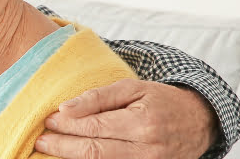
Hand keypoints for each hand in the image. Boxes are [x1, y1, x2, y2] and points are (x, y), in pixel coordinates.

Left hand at [35, 79, 217, 158]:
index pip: (94, 127)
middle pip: (94, 152)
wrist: (198, 122)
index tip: (47, 120)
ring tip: (51, 151)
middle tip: (40, 141)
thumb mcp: (133, 88)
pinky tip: (74, 158)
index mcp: (143, 122)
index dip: (67, 125)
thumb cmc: (160, 100)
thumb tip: (65, 108)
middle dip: (62, 147)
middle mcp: (147, 149)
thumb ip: (98, 97)